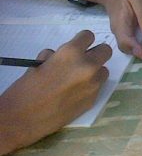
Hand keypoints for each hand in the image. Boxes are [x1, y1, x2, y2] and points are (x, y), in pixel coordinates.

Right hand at [0, 30, 110, 155]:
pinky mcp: (93, 100)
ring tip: (76, 80)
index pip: (88, 36)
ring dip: (94, 72)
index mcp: (71, 53)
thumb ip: (56, 56)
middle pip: (105, 51)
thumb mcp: (38, 64)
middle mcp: (87, 66)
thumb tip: (63, 56)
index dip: (81, 41)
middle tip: (81, 62)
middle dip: (94, 54)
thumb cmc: (25, 89)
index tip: (77, 47)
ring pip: (103, 70)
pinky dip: (90, 87)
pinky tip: (74, 94)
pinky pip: (98, 87)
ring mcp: (93, 84)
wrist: (22, 119)